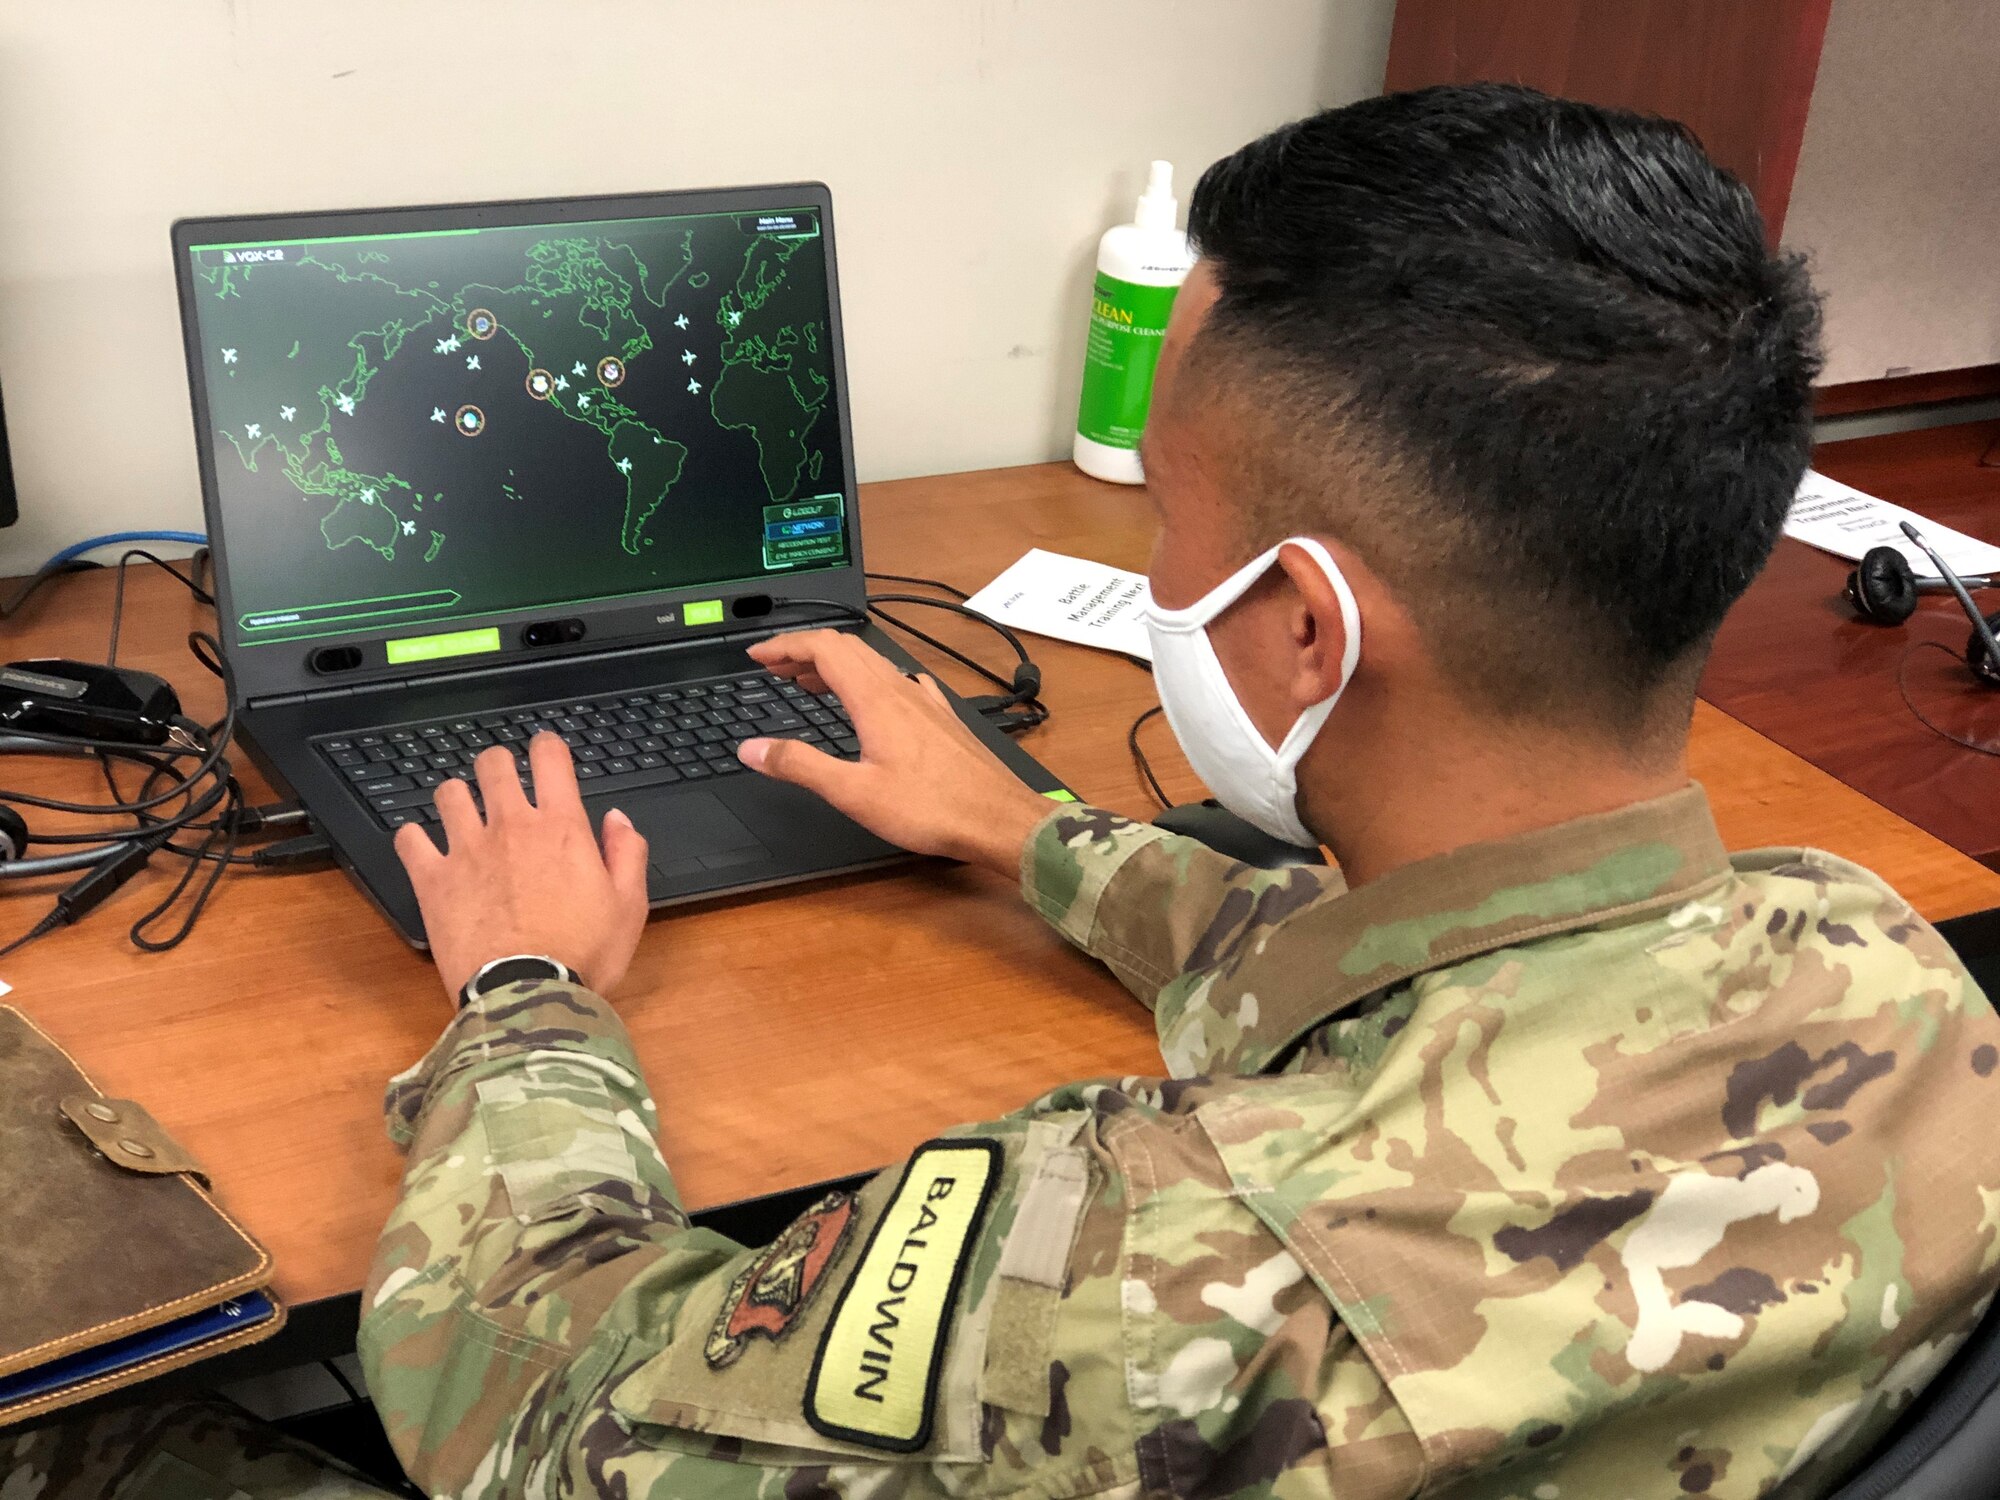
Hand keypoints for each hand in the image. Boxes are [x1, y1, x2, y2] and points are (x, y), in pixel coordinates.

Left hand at [393, 733, 650, 1003]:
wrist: (528, 995)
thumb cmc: (583, 954)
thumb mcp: (629, 905)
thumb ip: (626, 853)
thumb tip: (617, 820)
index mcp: (561, 828)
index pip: (550, 757)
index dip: (547, 746)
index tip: (546, 753)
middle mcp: (511, 827)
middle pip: (493, 765)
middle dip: (497, 765)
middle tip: (501, 781)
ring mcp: (467, 850)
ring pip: (449, 793)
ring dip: (457, 797)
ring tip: (463, 813)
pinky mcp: (432, 880)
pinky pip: (409, 839)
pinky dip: (414, 838)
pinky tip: (423, 847)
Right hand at [739, 630, 1056, 878]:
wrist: (998, 819)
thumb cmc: (932, 809)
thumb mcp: (854, 793)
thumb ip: (800, 766)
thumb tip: (752, 748)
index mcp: (876, 700)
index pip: (823, 649)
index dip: (785, 646)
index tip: (758, 656)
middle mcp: (902, 691)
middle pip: (848, 649)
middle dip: (805, 651)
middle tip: (776, 668)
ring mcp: (925, 702)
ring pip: (874, 663)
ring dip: (836, 665)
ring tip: (809, 682)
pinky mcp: (941, 718)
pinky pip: (900, 682)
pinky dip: (870, 680)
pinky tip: (875, 697)